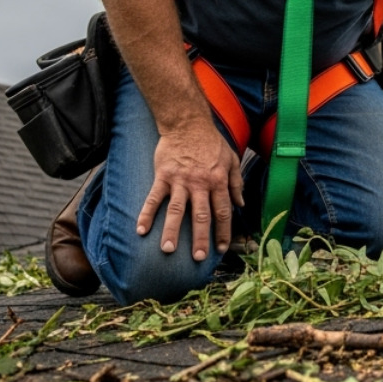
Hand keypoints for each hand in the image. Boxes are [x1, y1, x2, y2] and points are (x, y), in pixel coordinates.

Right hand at [136, 120, 242, 260]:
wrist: (187, 123)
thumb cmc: (211, 143)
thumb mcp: (232, 159)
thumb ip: (236, 183)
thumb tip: (241, 204)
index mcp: (218, 181)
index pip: (223, 211)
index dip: (223, 231)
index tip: (221, 248)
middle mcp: (200, 183)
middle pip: (201, 215)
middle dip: (200, 238)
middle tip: (197, 258)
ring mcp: (180, 180)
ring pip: (176, 210)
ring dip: (172, 231)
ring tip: (168, 250)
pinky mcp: (162, 176)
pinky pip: (153, 198)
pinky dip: (146, 214)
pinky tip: (141, 230)